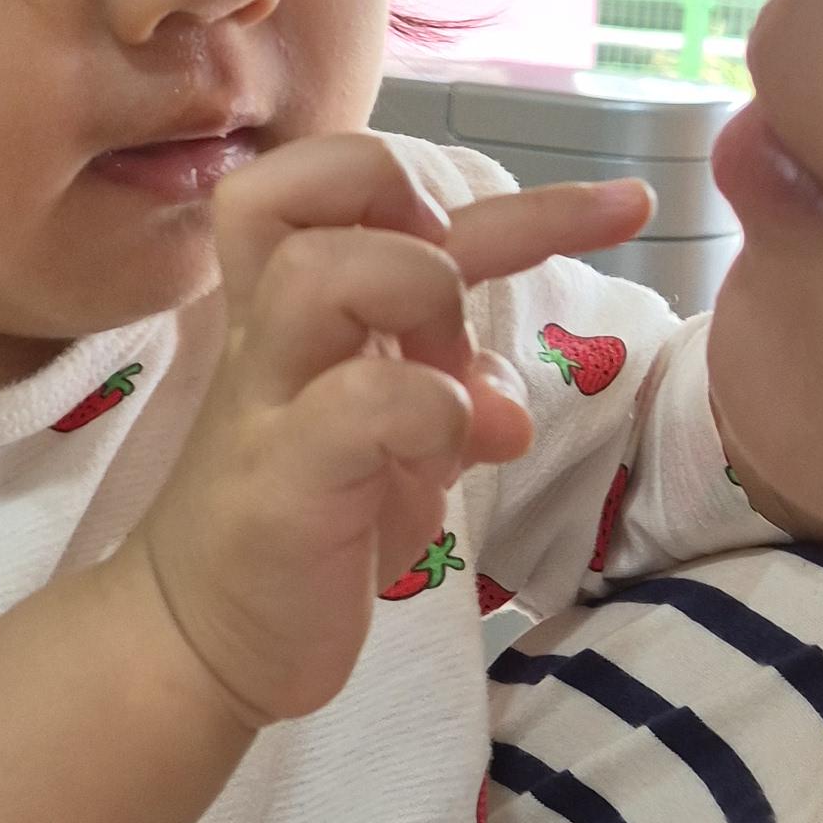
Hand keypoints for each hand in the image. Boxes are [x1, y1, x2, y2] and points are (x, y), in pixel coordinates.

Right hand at [137, 135, 653, 726]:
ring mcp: (265, 399)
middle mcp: (271, 332)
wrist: (202, 634)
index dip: (501, 190)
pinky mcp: (278, 478)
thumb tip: (506, 403)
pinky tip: (451, 454)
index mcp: (299, 307)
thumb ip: (453, 386)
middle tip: (455, 305)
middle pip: (309, 189)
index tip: (619, 211)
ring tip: (453, 382)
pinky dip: (431, 409)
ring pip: (319, 271)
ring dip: (419, 299)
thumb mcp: (398, 434)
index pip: (364, 191)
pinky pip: (359, 401)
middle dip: (417, 211)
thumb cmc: (307, 522)